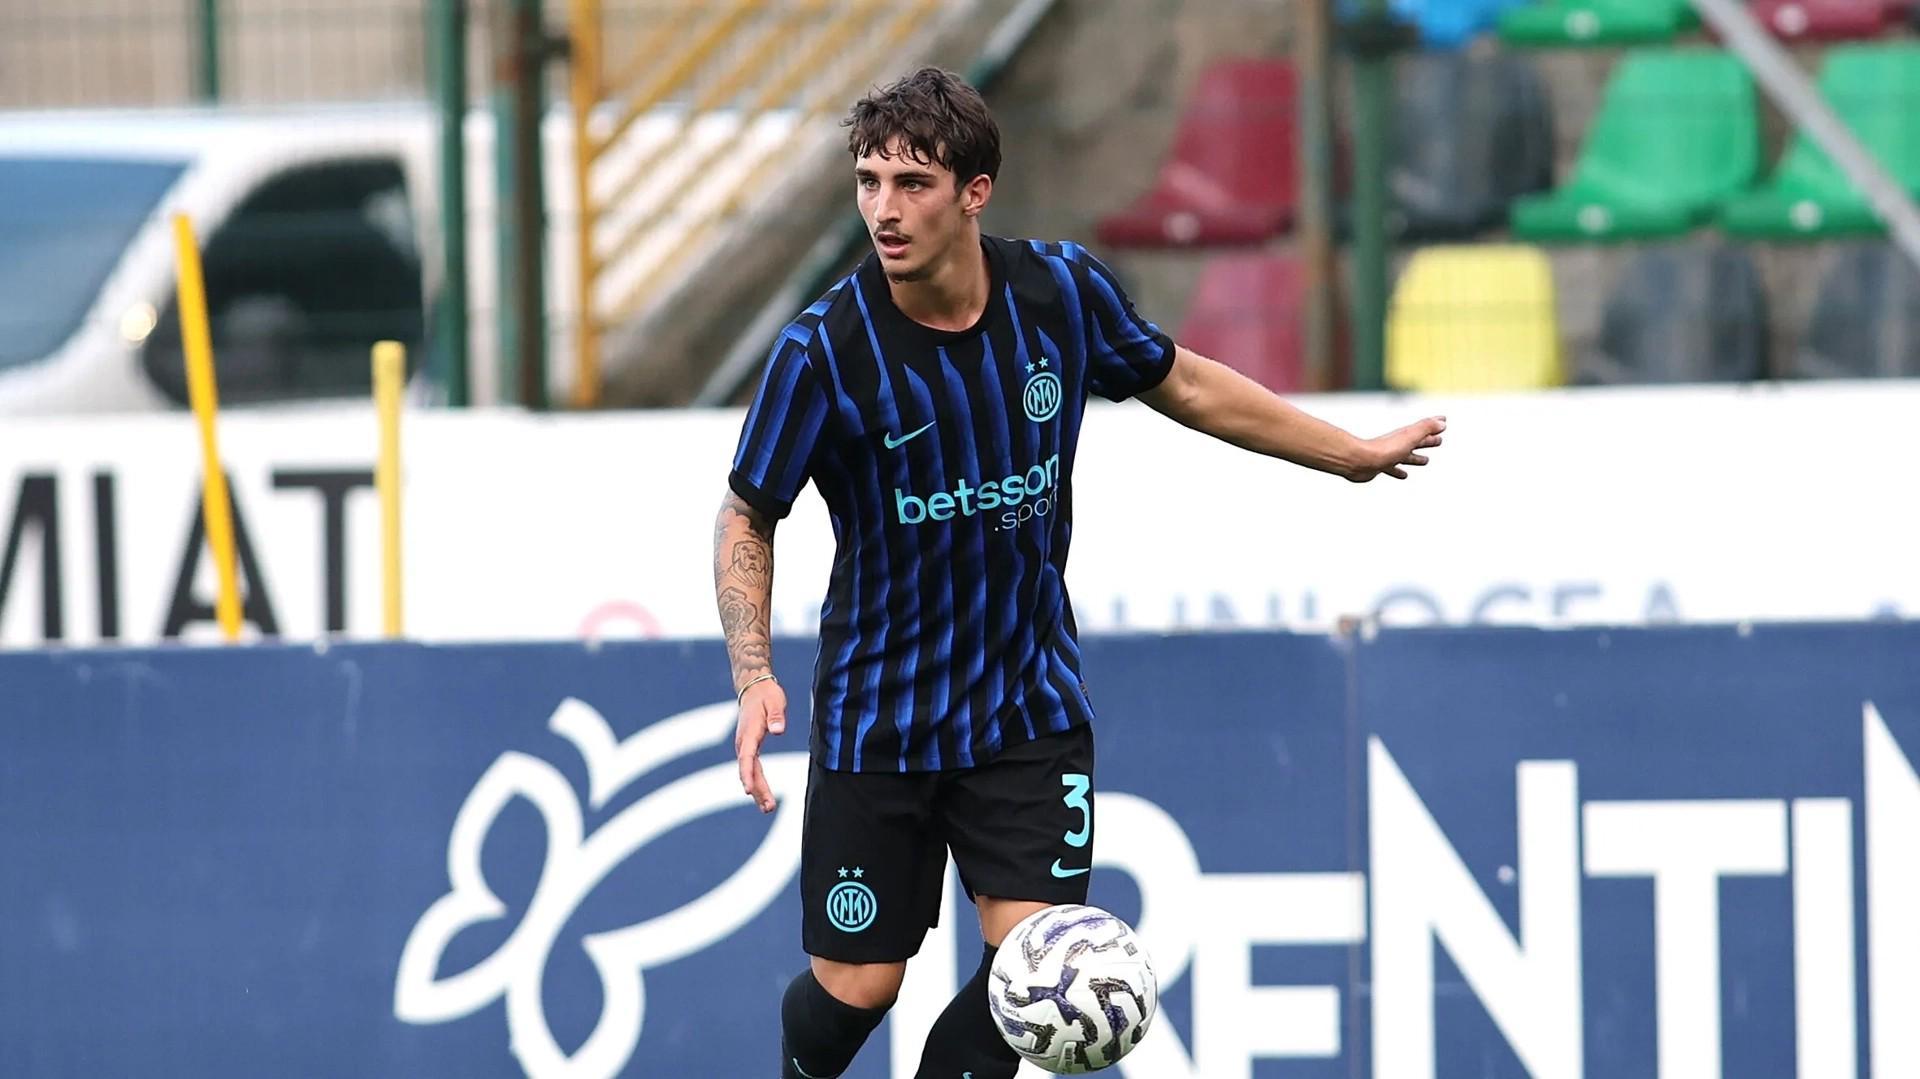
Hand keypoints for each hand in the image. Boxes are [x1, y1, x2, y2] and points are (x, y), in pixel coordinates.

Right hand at [735, 678, 786, 812]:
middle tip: (768, 807)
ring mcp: (745, 746)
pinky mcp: (749, 748)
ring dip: (757, 790)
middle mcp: (743, 743)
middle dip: (757, 790)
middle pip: (748, 770)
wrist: (753, 688)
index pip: (746, 757)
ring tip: (767, 808)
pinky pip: (751, 768)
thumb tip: (778, 730)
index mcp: (749, 733)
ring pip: (749, 772)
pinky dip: (756, 782)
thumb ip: (776, 716)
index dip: (747, 774)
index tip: (748, 790)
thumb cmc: (766, 695)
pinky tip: (761, 795)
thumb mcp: (775, 701)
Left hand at [1349, 416, 1445, 481]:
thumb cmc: (1384, 449)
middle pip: (1416, 442)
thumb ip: (1425, 428)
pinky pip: (1393, 469)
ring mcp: (1388, 456)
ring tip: (1425, 461)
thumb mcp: (1409, 437)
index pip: (1424, 429)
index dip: (1434, 426)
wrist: (1359, 461)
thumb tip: (1442, 423)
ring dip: (1416, 458)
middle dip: (1428, 441)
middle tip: (1438, 441)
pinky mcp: (1380, 467)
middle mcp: (1397, 444)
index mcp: (1405, 436)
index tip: (1443, 422)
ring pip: (1406, 456)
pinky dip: (1399, 471)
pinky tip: (1403, 475)